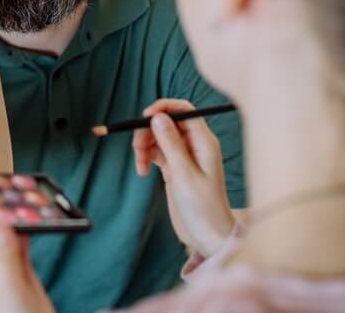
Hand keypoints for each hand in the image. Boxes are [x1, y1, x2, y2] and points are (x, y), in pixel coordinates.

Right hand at [132, 99, 234, 256]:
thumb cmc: (203, 207)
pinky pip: (156, 152)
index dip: (163, 108)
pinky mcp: (174, 167)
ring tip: (140, 166)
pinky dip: (146, 158)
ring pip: (158, 137)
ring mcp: (183, 156)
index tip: (144, 117)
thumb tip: (158, 117)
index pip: (184, 110)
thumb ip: (170, 144)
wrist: (207, 235)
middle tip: (137, 148)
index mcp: (204, 141)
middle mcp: (194, 144)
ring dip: (144, 146)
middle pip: (166, 122)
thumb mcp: (184, 174)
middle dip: (148, 131)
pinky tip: (142, 171)